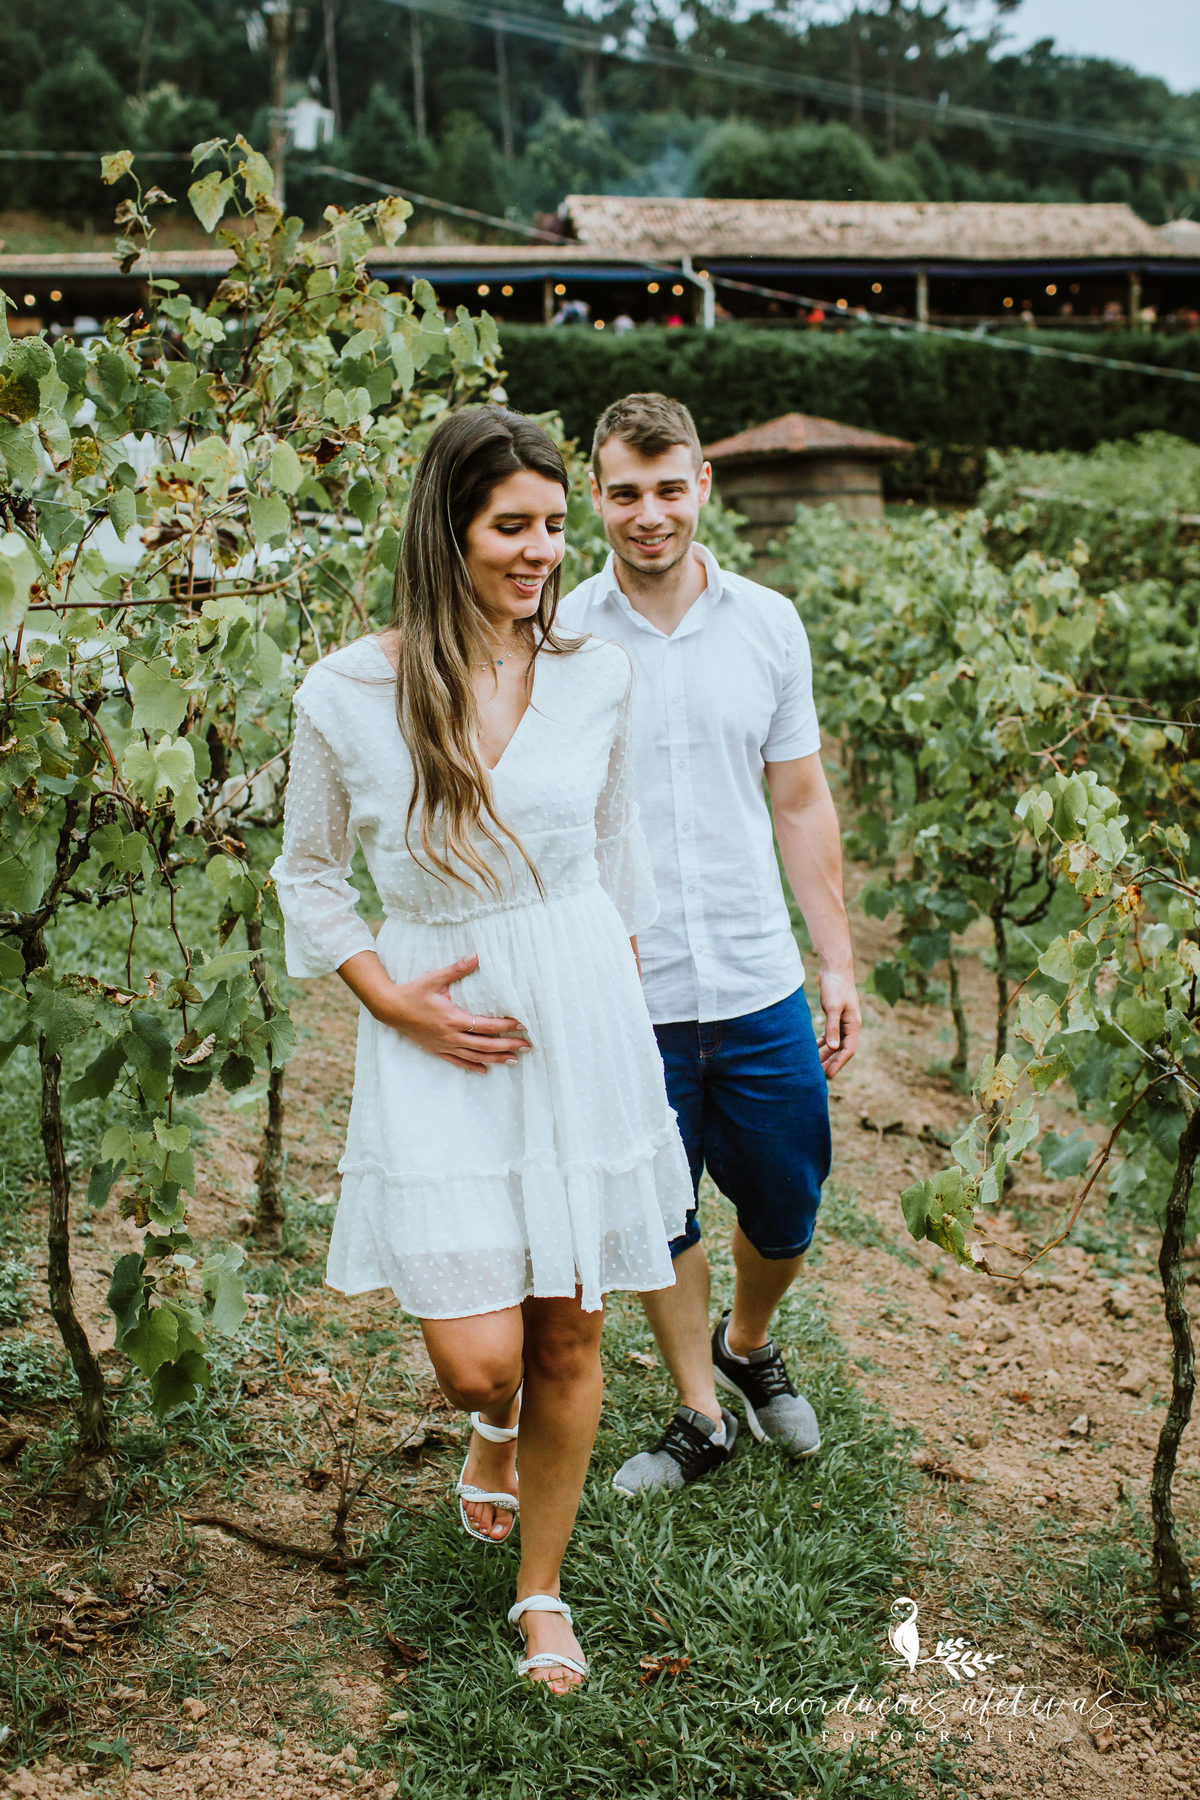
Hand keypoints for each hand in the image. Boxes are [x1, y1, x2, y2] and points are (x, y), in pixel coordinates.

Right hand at [374, 954, 531, 1073]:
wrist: (390, 1008)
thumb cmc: (413, 992)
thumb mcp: (435, 978)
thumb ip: (457, 969)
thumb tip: (476, 956)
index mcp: (453, 1019)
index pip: (486, 1025)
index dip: (506, 1026)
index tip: (522, 1024)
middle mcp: (451, 1036)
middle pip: (485, 1045)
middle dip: (508, 1045)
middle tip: (527, 1046)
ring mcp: (444, 1046)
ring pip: (474, 1056)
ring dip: (495, 1058)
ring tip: (514, 1060)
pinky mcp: (436, 1050)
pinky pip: (458, 1062)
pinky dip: (473, 1066)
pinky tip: (485, 1070)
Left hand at [817, 969, 859, 1078]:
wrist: (835, 970)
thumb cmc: (835, 987)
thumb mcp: (833, 1008)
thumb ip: (833, 1027)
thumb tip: (832, 1047)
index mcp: (854, 1025)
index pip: (848, 1050)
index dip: (838, 1063)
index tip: (829, 1075)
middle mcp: (851, 1026)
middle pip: (842, 1049)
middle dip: (831, 1062)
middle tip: (819, 1076)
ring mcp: (844, 1022)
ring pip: (835, 1043)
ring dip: (826, 1054)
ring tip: (815, 1066)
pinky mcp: (835, 1017)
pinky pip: (830, 1035)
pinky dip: (823, 1043)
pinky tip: (814, 1049)